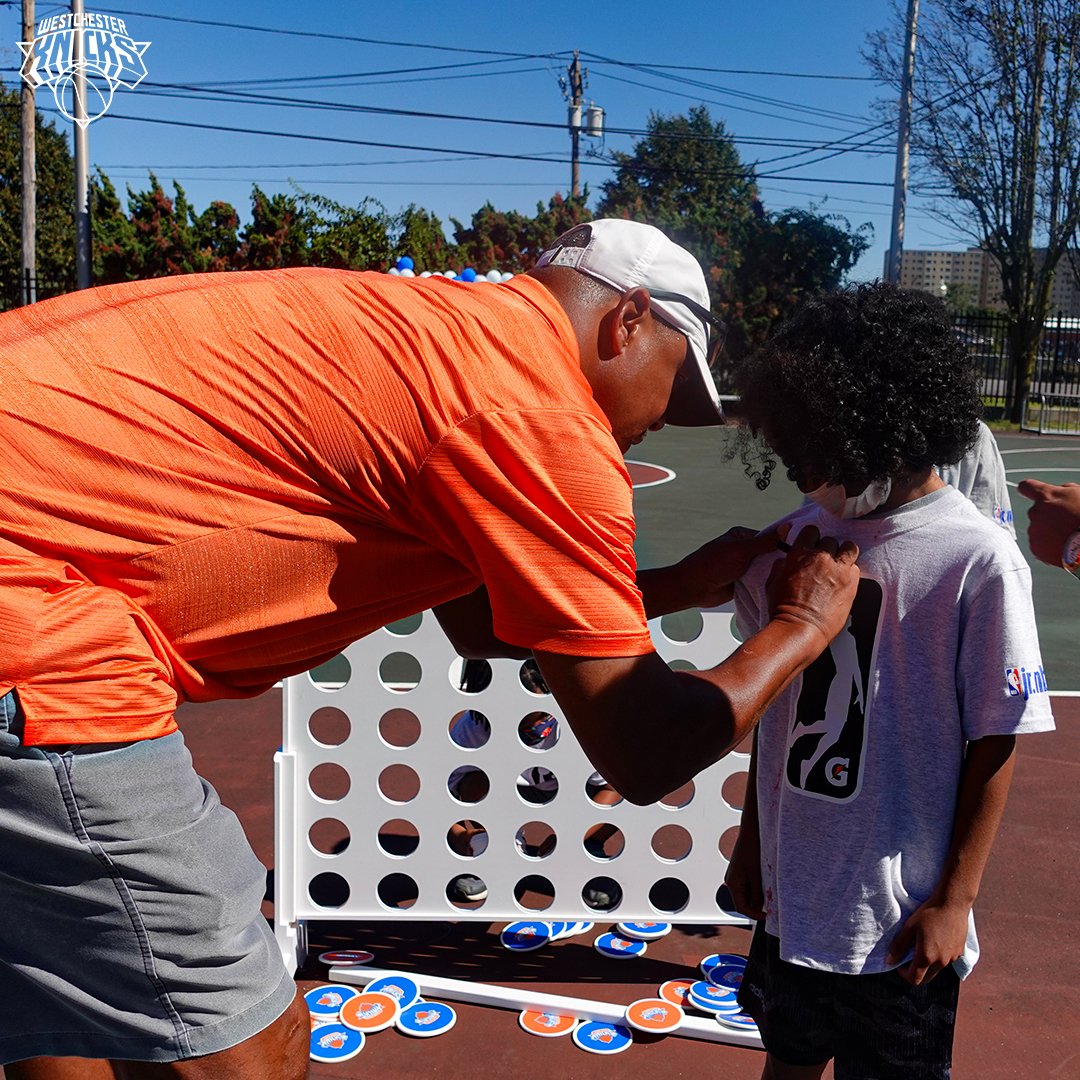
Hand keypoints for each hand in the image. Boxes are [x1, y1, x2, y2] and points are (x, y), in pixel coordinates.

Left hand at [678, 525, 790, 607]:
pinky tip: (776, 588)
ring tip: (786, 579)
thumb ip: (764, 542)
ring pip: (766, 570)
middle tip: (794, 568)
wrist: (693, 588)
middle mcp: (744, 551)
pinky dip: (765, 585)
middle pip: (770, 555)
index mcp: (742, 537)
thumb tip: (785, 528)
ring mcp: (744, 567)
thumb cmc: (710, 565)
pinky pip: (760, 582)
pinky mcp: (744, 582)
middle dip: (778, 561)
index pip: (770, 537)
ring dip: (771, 575)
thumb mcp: (740, 550)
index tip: (799, 550)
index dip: (783, 544)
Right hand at [723, 830, 765, 921]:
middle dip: (757, 906)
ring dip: (758, 897)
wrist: (750, 832)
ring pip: (747, 895)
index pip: (741, 907)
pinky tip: (766, 885)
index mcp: (732, 883)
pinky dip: (757, 889)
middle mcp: (732, 882)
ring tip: (770, 894)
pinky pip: (749, 886)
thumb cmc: (751, 849)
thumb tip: (759, 908)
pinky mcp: (741, 873)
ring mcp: (736, 877)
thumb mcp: (756, 874)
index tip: (767, 918)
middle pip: (744, 902)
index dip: (754, 915)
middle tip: (772, 907)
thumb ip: (757, 893)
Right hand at [765, 525, 860, 649]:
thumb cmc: (783, 609)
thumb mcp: (772, 582)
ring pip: (849, 548)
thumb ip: (780, 566)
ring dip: (844, 554)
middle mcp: (820, 557)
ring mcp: (838, 569)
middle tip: (824, 561)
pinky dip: (851, 572)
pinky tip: (844, 580)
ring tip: (840, 564)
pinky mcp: (851, 583)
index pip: (811, 531)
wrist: (799, 628)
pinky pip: (856, 568)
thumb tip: (784, 561)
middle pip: (830, 540)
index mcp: (799, 553)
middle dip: (827, 549)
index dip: (812, 538)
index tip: (812, 544)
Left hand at [886, 896, 970, 984]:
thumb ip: (898, 946)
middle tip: (909, 957)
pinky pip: (947, 961)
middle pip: (926, 978)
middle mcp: (941, 962)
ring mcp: (952, 958)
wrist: (952, 904)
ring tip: (923, 945)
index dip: (904, 974)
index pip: (914, 979)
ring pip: (937, 970)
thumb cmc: (929, 913)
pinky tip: (936, 941)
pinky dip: (939, 957)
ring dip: (928, 964)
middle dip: (915, 972)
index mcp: (927, 957)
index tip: (899, 963)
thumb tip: (889, 961)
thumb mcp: (909, 927)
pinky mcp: (960, 953)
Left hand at [1016, 478, 1079, 566]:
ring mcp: (1034, 531)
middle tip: (1066, 522)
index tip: (1028, 490)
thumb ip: (1065, 490)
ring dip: (1049, 532)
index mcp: (1046, 496)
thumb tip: (1060, 490)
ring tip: (1067, 536)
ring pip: (1039, 529)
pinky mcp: (1035, 548)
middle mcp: (1036, 512)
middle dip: (1049, 516)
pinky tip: (1064, 546)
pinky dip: (1049, 546)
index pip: (1027, 487)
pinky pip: (1040, 545)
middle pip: (1037, 512)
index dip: (1029, 489)